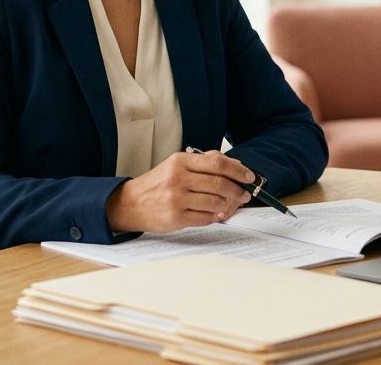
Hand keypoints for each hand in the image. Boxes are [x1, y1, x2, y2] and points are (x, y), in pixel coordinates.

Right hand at [105, 150, 254, 232]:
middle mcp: (178, 178)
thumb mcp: (176, 165)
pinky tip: (214, 214)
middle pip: (219, 183)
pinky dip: (215, 217)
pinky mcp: (176, 217)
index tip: (249, 176)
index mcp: (180, 162)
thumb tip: (234, 164)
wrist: (131, 203)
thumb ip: (204, 162)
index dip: (238, 170)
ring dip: (227, 205)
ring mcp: (177, 199)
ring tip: (228, 205)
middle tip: (244, 194)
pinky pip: (205, 218)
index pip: (217, 163)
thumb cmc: (157, 184)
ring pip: (215, 202)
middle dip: (237, 190)